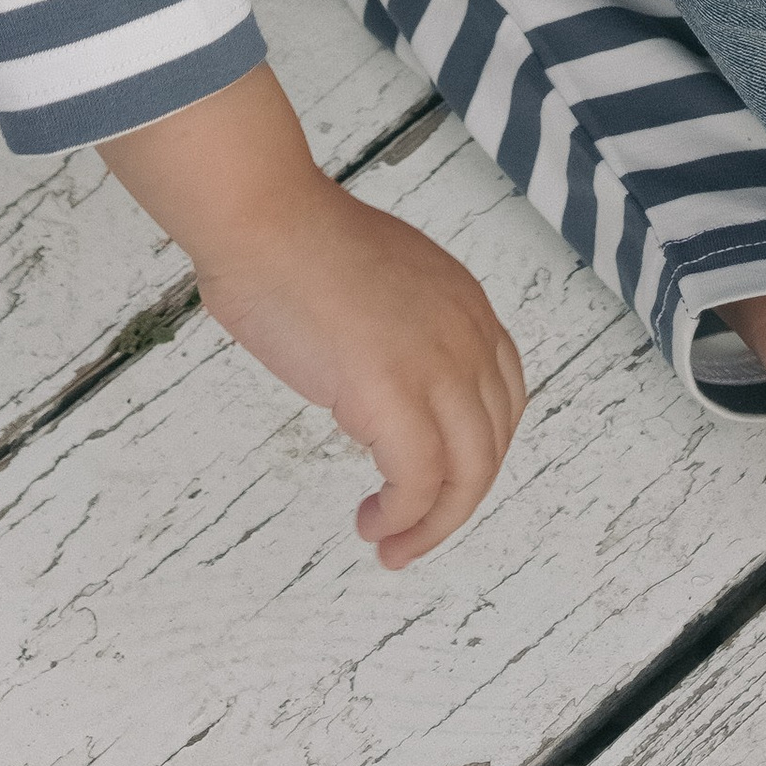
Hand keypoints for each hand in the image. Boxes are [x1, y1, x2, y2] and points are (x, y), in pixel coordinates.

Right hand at [108, 69, 528, 566]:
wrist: (262, 221)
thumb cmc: (294, 242)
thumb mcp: (381, 281)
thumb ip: (403, 326)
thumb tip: (384, 376)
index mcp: (466, 304)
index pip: (502, 397)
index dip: (476, 449)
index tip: (440, 480)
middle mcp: (467, 335)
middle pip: (491, 444)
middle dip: (457, 501)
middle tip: (414, 534)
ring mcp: (437, 366)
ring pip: (467, 474)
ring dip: (433, 524)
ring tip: (391, 544)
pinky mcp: (396, 397)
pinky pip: (420, 483)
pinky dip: (403, 518)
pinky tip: (373, 523)